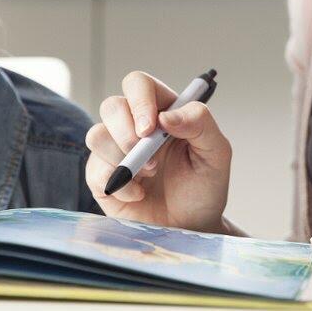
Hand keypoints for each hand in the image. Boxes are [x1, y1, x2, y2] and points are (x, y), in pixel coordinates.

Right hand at [85, 71, 231, 232]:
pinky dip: (120, 184)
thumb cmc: (204, 187)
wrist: (193, 227)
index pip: (138, 84)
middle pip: (111, 106)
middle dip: (127, 132)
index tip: (152, 127)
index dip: (140, 99)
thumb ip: (200, 124)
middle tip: (152, 159)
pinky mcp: (103, 178)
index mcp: (161, 110)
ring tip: (150, 175)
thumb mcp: (217, 153)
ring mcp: (115, 151)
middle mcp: (134, 126)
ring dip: (122, 157)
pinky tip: (139, 194)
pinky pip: (95, 170)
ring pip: (96, 135)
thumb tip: (167, 117)